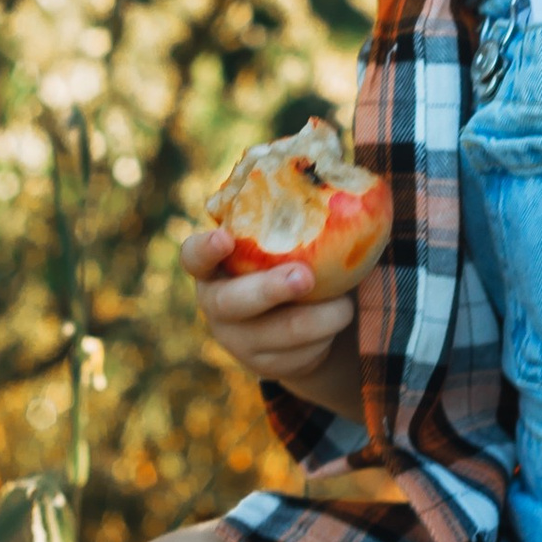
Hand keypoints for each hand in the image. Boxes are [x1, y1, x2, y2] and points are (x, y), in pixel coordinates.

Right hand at [179, 224, 366, 420]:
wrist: (303, 325)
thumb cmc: (294, 263)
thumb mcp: (287, 244)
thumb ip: (295, 220)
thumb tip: (347, 174)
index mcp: (214, 266)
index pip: (194, 256)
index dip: (205, 249)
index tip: (225, 237)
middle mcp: (217, 304)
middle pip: (232, 302)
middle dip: (269, 289)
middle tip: (304, 276)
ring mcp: (237, 340)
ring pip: (279, 333)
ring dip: (320, 317)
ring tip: (345, 304)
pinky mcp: (264, 367)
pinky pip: (300, 355)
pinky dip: (327, 337)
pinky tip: (336, 322)